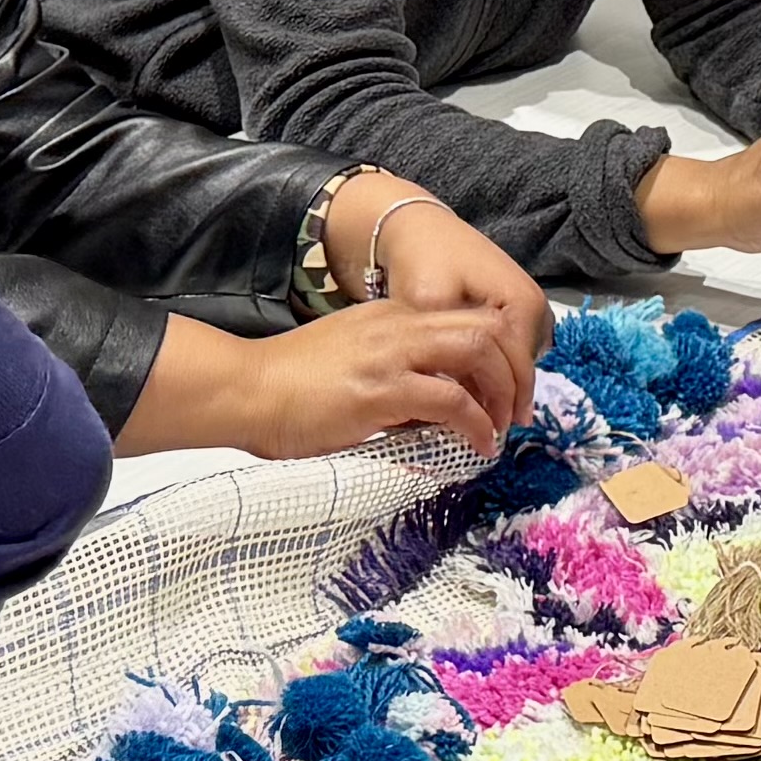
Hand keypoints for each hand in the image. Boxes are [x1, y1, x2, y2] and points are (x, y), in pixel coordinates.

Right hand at [228, 306, 522, 456]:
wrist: (243, 391)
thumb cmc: (288, 388)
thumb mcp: (352, 365)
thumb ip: (395, 375)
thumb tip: (435, 411)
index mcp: (390, 316)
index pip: (468, 315)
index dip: (501, 350)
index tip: (506, 387)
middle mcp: (398, 324)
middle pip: (486, 328)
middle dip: (516, 370)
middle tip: (518, 411)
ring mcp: (390, 354)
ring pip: (478, 352)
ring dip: (503, 393)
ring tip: (503, 428)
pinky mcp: (381, 390)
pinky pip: (451, 399)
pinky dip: (477, 424)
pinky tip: (479, 445)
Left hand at [336, 176, 545, 423]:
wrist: (417, 226)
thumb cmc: (422, 263)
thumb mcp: (430, 309)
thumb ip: (450, 354)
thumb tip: (460, 405)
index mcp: (520, 305)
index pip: (518, 369)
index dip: (503, 404)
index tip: (488, 433)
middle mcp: (533, 305)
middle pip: (524, 368)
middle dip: (507, 402)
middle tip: (488, 435)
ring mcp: (527, 304)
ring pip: (519, 361)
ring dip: (502, 388)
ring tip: (482, 417)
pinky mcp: (513, 305)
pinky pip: (512, 348)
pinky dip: (496, 369)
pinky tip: (477, 388)